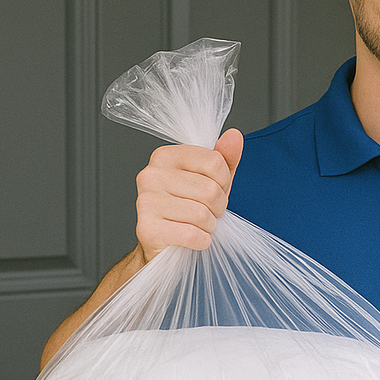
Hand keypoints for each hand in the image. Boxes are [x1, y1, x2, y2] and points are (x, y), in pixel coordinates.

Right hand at [134, 128, 242, 259]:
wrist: (164, 244)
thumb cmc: (189, 208)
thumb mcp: (212, 180)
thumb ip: (225, 158)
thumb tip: (234, 135)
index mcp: (165, 156)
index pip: (214, 161)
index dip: (223, 181)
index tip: (214, 189)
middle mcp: (150, 175)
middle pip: (210, 190)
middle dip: (218, 206)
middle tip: (206, 211)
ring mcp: (146, 201)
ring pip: (202, 214)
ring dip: (209, 225)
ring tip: (198, 224)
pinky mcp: (147, 229)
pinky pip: (192, 234)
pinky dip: (201, 241)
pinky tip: (192, 238)